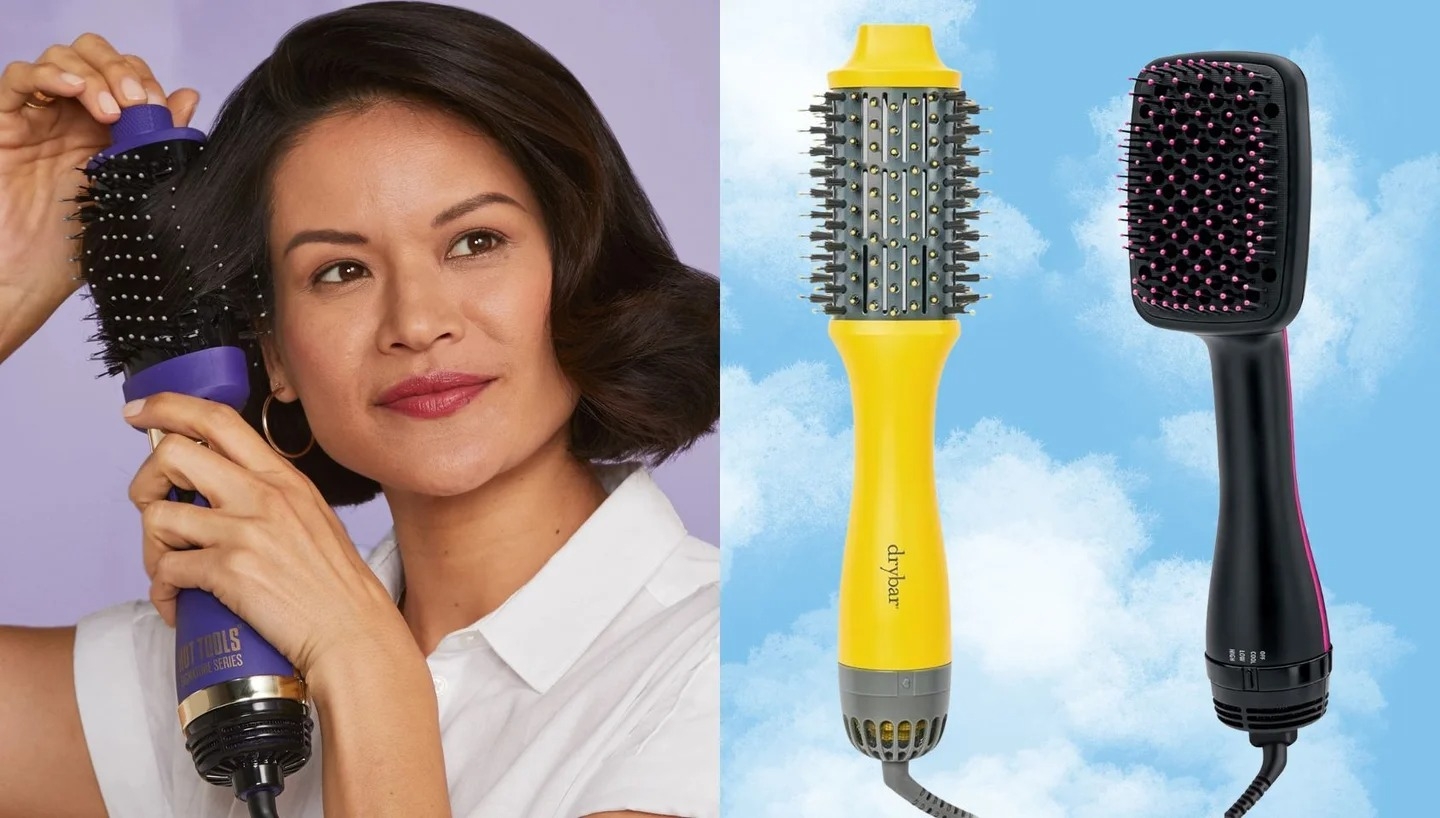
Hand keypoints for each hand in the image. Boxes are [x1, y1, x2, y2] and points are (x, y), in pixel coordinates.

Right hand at [0, 33, 198, 359]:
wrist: (30, 279)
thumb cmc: (80, 247)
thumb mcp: (133, 191)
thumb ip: (158, 144)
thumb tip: (188, 96)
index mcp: (108, 131)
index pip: (126, 75)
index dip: (145, 80)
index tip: (160, 108)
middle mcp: (73, 117)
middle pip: (94, 56)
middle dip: (121, 69)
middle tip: (138, 101)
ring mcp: (38, 118)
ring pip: (60, 59)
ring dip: (92, 74)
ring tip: (112, 109)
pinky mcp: (5, 125)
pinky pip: (17, 78)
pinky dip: (48, 74)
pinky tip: (74, 89)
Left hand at [122, 391, 408, 687]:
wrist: (353, 632)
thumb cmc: (334, 585)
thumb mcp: (311, 518)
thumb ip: (270, 495)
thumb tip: (218, 487)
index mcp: (283, 478)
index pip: (217, 420)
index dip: (168, 407)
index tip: (137, 413)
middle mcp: (263, 495)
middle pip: (171, 454)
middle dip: (144, 481)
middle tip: (152, 507)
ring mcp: (245, 531)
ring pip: (158, 515)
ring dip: (151, 547)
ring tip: (170, 569)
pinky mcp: (230, 571)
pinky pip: (166, 569)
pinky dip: (162, 590)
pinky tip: (178, 603)